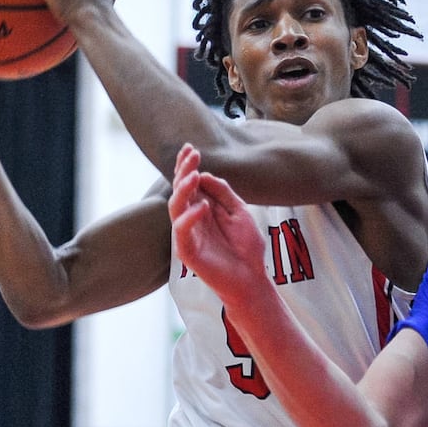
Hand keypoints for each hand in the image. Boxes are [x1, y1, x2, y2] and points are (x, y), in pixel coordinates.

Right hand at [168, 144, 266, 302]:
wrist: (252, 278)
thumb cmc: (246, 247)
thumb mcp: (240, 212)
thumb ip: (223, 192)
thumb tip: (204, 174)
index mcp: (202, 208)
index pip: (189, 184)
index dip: (186, 166)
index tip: (190, 148)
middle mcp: (191, 219)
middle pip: (179, 191)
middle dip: (183, 171)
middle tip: (191, 154)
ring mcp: (187, 235)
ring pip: (175, 208)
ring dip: (183, 190)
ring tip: (194, 175)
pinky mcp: (187, 252)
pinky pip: (181, 231)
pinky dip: (190, 217)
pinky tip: (203, 206)